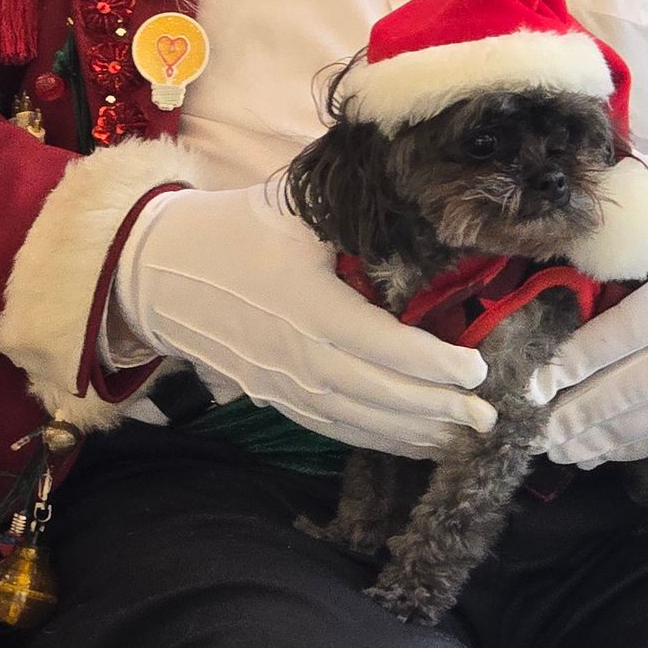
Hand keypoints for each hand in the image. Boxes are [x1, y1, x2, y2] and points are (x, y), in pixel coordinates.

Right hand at [110, 181, 495, 455]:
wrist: (158, 273)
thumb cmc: (234, 230)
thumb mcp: (295, 209)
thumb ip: (357, 217)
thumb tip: (425, 206)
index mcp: (308, 306)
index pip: (384, 347)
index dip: (434, 365)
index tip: (476, 368)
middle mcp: (299, 356)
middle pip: (381, 396)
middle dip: (439, 412)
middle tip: (489, 417)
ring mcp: (285, 385)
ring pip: (362, 421)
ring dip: (416, 434)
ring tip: (464, 438)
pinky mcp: (276, 399)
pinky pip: (336, 428)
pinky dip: (379, 439)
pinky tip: (414, 441)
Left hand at [530, 192, 647, 464]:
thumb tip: (592, 242)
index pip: (616, 337)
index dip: (571, 365)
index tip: (534, 384)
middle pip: (626, 390)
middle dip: (576, 416)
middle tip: (534, 432)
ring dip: (602, 440)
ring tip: (562, 450)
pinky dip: (645, 446)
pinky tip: (612, 450)